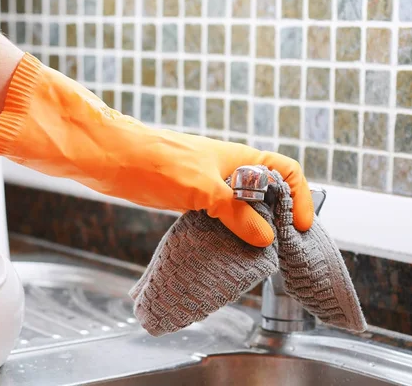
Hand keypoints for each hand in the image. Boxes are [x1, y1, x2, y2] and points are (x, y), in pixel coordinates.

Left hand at [0, 54, 313, 246]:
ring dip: (253, 227)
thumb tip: (265, 237)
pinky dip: (230, 230)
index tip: (300, 227)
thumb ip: (235, 212)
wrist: (111, 158)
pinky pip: (221, 214)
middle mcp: (229, 169)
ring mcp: (209, 183)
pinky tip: (227, 248)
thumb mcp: (201, 188)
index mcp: (239, 158)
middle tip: (280, 247)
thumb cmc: (155, 162)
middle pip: (267, 191)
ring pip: (243, 205)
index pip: (285, 171)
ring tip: (257, 254)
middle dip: (279, 216)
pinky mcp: (191, 197)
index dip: (299, 196)